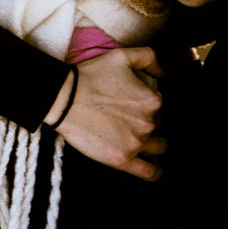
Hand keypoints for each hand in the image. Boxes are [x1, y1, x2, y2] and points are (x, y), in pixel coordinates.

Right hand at [51, 47, 164, 180]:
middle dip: (147, 123)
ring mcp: (137, 143)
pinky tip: (154, 168)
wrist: (64, 99)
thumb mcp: (121, 56)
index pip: (159, 106)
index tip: (133, 105)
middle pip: (159, 126)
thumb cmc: (90, 76)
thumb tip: (163, 73)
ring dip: (152, 145)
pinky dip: (156, 172)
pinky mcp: (123, 160)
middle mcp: (149, 122)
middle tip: (128, 120)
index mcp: (151, 99)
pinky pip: (151, 173)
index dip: (147, 105)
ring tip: (137, 140)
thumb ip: (149, 58)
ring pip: (159, 148)